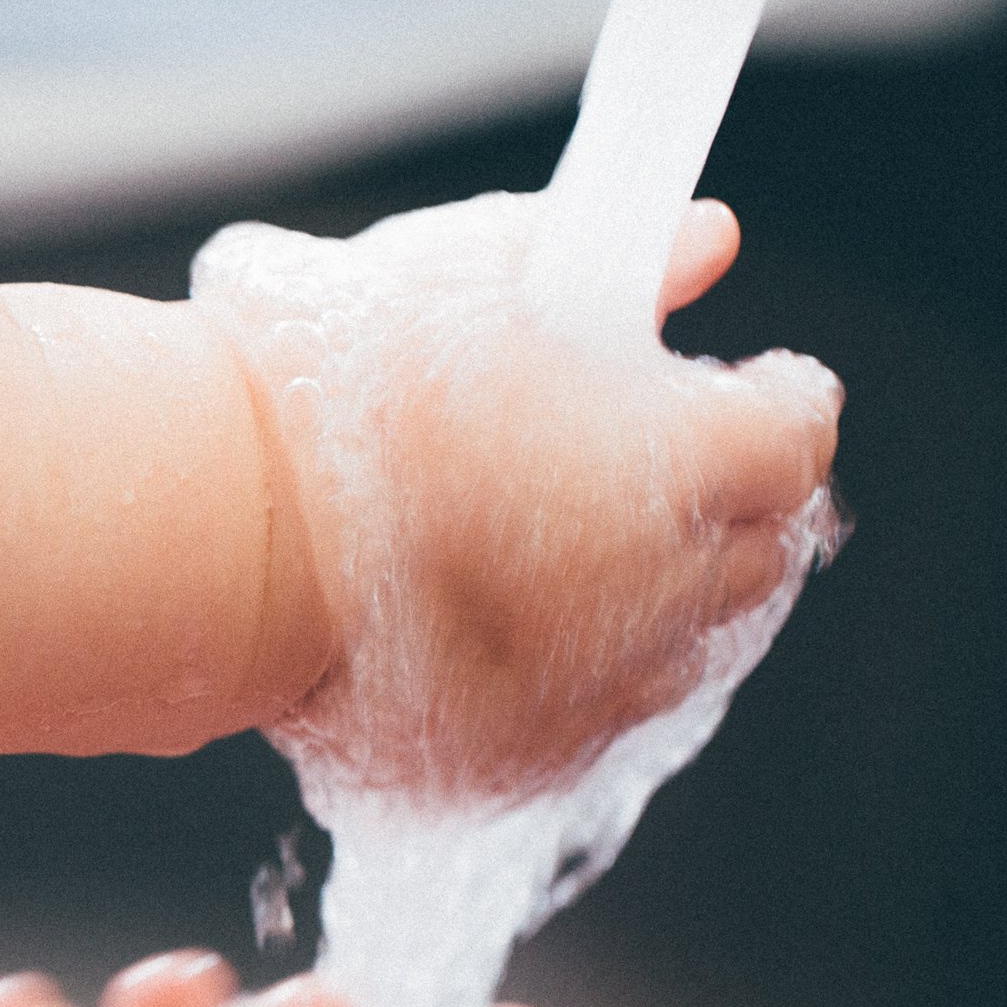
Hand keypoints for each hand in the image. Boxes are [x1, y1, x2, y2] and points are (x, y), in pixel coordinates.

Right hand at [196, 194, 840, 796]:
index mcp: (680, 458)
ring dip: (650, 592)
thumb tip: (700, 244)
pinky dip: (564, 670)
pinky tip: (489, 616)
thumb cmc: (332, 392)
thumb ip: (614, 255)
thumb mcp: (469, 270)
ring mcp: (589, 692)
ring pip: (678, 646)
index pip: (799, 433)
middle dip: (719, 499)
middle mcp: (661, 590)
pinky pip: (581, 718)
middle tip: (632, 453)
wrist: (208, 535)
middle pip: (757, 549)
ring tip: (556, 540)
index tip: (733, 380)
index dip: (769, 397)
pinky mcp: (510, 762)